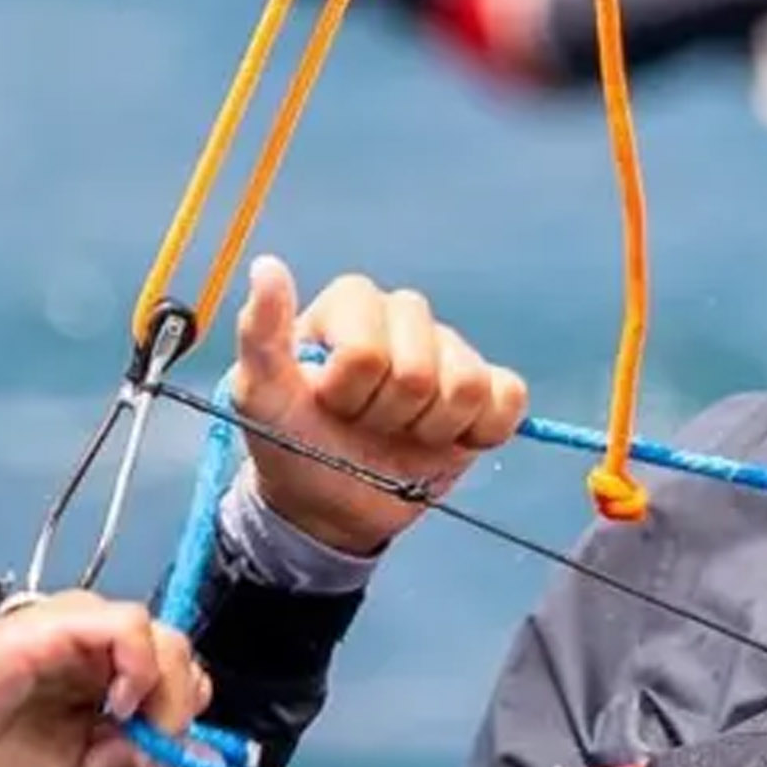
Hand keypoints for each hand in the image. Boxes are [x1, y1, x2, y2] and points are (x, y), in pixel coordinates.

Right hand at [0, 590, 210, 766]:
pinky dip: (140, 665)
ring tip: (129, 725)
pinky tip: (118, 702)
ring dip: (166, 690)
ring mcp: (80, 628)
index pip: (178, 678)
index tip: (166, 756)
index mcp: (102, 679)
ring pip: (166, 635)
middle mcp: (97, 647)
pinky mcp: (60, 620)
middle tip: (149, 743)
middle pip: (182, 654)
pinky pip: (130, 625)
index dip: (185, 714)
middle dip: (181, 705)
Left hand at [228, 255, 528, 555]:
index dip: (347, 394)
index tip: (327, 404)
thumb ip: (259, 333)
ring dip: (427, 429)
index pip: (366, 352)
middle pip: (418, 371)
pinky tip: (444, 439)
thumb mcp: (259, 395)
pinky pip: (507, 398)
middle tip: (362, 424)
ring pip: (466, 387)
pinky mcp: (488, 386)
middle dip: (386, 416)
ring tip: (398, 432)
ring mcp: (450, 348)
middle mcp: (403, 315)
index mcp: (350, 303)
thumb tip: (267, 265)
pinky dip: (478, 432)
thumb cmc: (290, 442)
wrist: (330, 502)